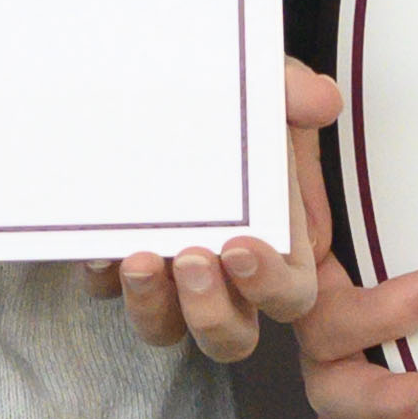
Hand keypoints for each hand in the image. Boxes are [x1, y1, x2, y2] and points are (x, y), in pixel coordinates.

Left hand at [86, 59, 349, 359]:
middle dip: (213, 310)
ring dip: (153, 305)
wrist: (158, 84)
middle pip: (230, 335)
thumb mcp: (261, 87)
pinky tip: (95, 248)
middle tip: (196, 260)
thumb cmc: (228, 104)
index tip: (243, 248)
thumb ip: (291, 93)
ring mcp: (168, 278)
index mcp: (273, 246)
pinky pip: (105, 291)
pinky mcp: (116, 265)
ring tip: (140, 260)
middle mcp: (222, 276)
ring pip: (164, 327)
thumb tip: (321, 99)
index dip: (271, 286)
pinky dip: (101, 276)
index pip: (289, 296)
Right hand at [278, 72, 417, 418]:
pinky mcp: (352, 354)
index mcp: (280, 258)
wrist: (240, 127)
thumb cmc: (256, 117)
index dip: (379, 310)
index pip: (316, 303)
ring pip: (338, 411)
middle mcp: (290, 310)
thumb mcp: (266, 96)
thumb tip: (319, 99)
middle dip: (387, 397)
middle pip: (326, 379)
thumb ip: (284, 97)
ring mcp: (318, 340)